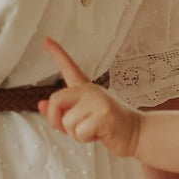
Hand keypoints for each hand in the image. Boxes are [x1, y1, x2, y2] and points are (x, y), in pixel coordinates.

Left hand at [40, 37, 141, 158]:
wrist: (137, 133)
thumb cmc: (109, 126)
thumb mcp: (83, 116)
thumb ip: (63, 110)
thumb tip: (41, 104)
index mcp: (85, 89)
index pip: (69, 67)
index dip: (56, 53)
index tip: (46, 39)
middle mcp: (90, 90)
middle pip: (56, 101)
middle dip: (57, 121)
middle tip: (70, 129)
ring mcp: (98, 101)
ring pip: (68, 122)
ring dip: (77, 134)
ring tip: (94, 130)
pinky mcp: (104, 114)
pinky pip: (80, 132)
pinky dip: (86, 139)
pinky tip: (100, 134)